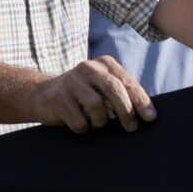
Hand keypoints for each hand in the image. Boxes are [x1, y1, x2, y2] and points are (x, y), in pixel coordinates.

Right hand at [34, 56, 154, 132]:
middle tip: (131, 127)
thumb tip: (149, 114)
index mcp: (103, 64)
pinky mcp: (58, 97)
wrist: (42, 94)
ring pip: (97, 108)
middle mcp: (88, 68)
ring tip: (95, 122)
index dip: (141, 101)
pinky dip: (82, 127)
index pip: (127, 82)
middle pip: (114, 90)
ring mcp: (71, 81)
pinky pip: (79, 121)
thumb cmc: (82, 95)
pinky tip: (77, 122)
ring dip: (100, 122)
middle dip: (126, 112)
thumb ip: (121, 92)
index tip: (150, 117)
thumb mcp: (101, 87)